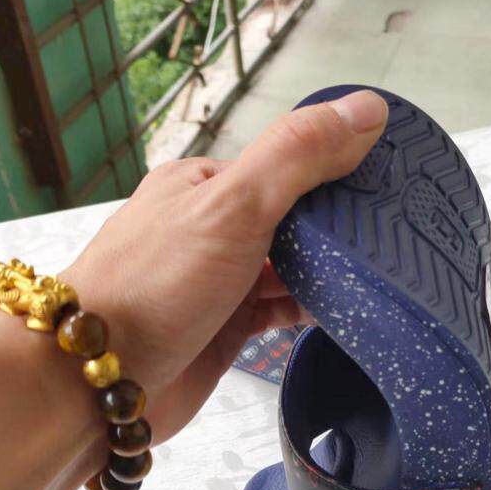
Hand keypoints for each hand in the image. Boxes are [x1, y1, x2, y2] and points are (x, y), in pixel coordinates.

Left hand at [62, 89, 387, 443]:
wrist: (97, 381)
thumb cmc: (158, 283)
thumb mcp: (234, 204)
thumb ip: (298, 156)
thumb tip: (366, 109)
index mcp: (207, 184)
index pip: (287, 166)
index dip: (338, 172)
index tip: (389, 186)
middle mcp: (213, 229)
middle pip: (292, 219)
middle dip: (336, 228)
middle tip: (393, 237)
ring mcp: (220, 281)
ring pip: (289, 268)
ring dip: (327, 272)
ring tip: (380, 274)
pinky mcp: (227, 327)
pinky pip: (280, 310)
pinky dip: (309, 308)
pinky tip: (341, 309)